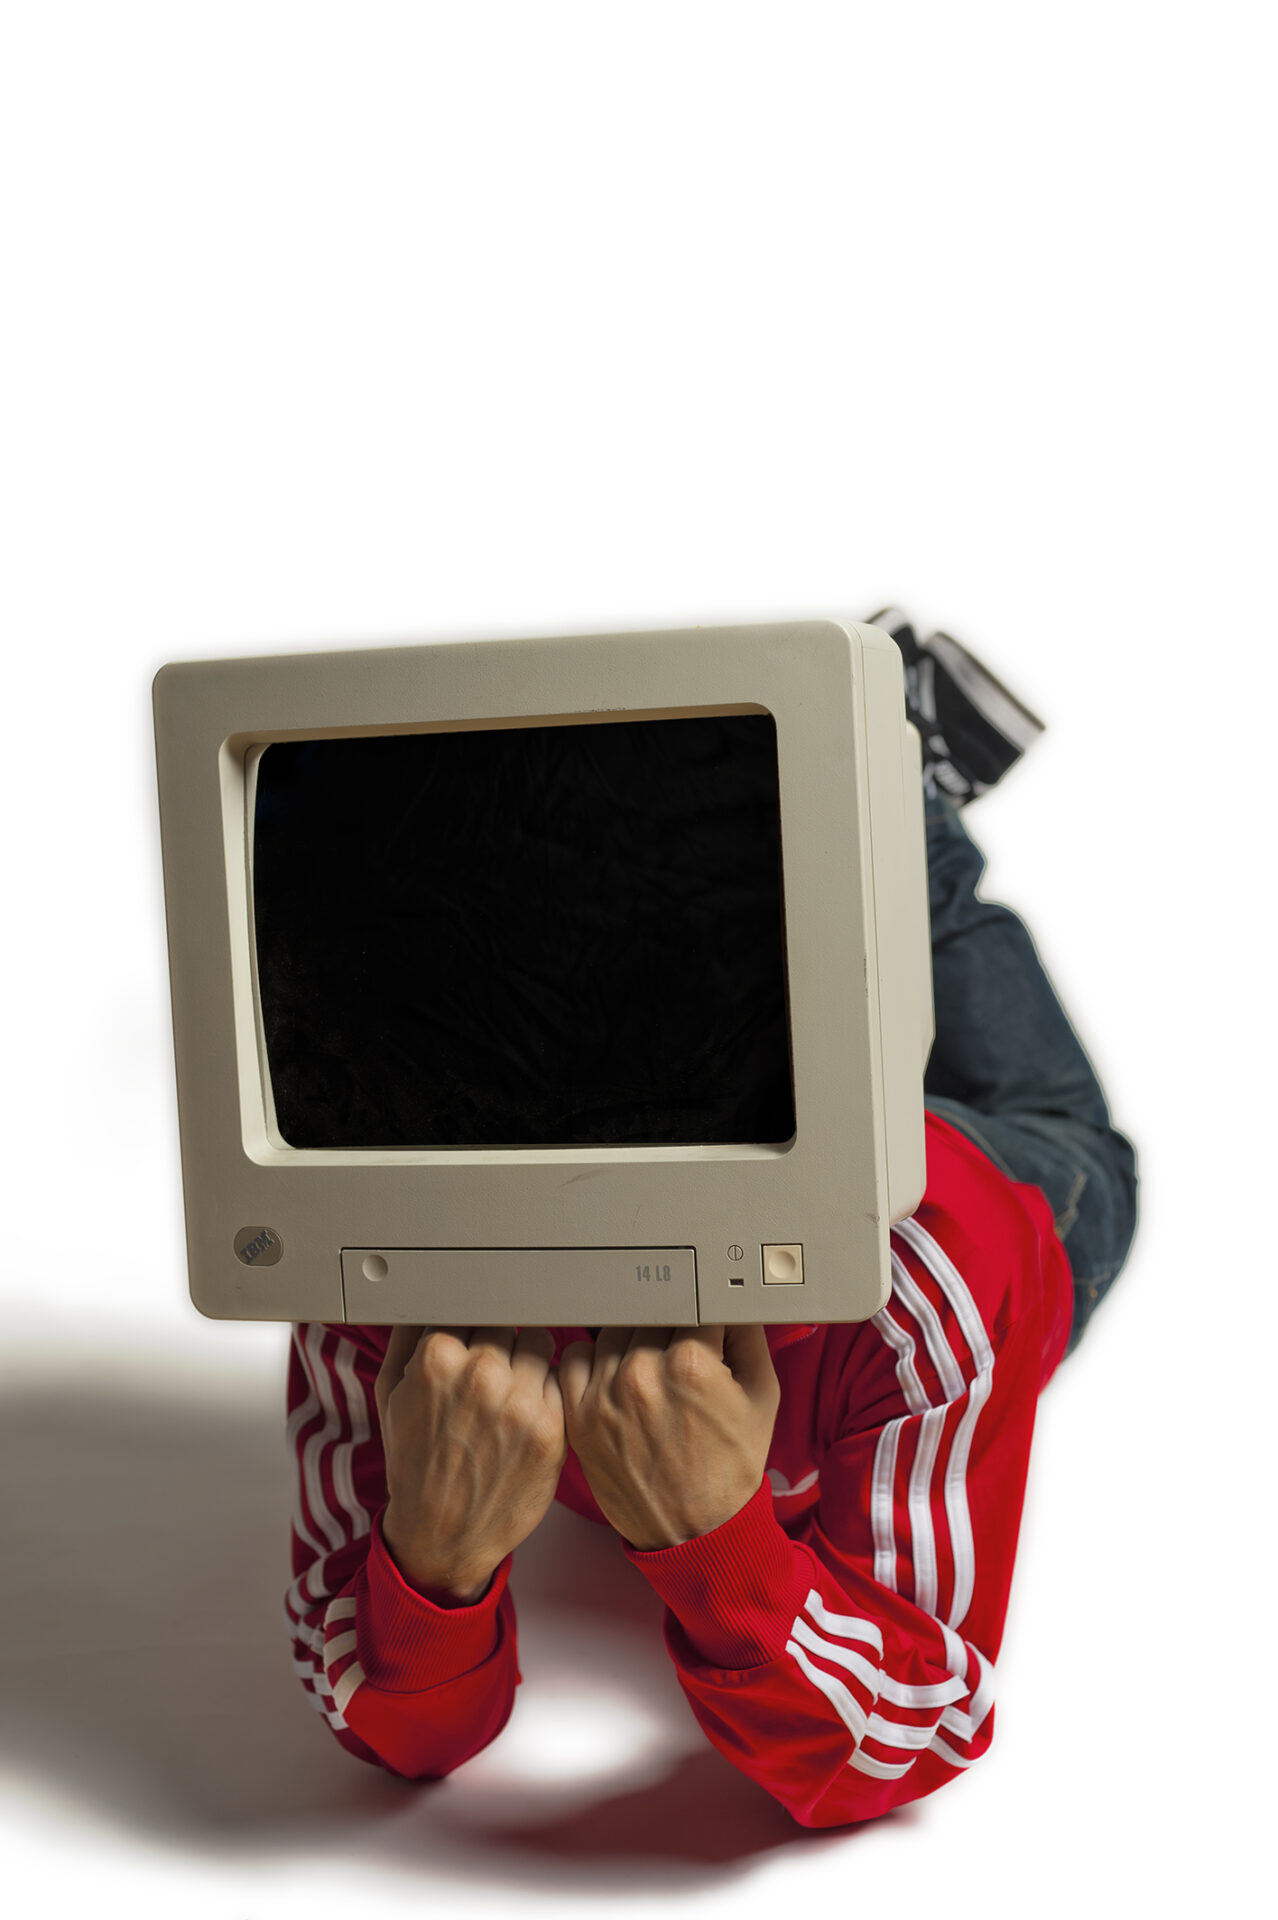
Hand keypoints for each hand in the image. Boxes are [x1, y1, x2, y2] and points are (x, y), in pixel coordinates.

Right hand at [374, 1325, 566, 1603]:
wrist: (440, 1536)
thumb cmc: (415, 1463)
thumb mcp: (391, 1395)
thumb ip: (407, 1337)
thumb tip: (425, 1294)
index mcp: (438, 1360)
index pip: (472, 1306)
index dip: (473, 1321)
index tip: (475, 1332)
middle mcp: (481, 1375)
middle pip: (509, 1320)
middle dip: (500, 1338)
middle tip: (490, 1365)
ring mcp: (518, 1403)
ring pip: (539, 1343)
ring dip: (527, 1359)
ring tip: (509, 1388)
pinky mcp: (550, 1429)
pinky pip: (559, 1381)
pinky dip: (545, 1391)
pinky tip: (525, 1413)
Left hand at [557, 1325, 779, 1550]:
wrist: (697, 1531)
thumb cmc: (729, 1468)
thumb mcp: (761, 1397)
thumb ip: (747, 1337)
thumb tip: (731, 1303)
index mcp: (691, 1364)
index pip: (692, 1304)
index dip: (704, 1316)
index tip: (705, 1328)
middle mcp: (643, 1374)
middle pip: (652, 1314)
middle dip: (670, 1328)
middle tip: (681, 1354)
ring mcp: (606, 1395)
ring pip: (614, 1330)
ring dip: (633, 1339)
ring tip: (653, 1367)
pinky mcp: (581, 1416)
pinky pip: (576, 1358)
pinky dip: (594, 1360)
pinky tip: (615, 1374)